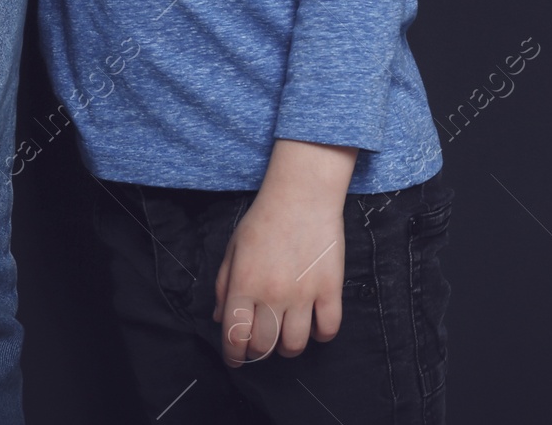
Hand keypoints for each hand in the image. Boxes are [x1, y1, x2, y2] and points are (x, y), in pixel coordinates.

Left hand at [212, 141, 353, 364]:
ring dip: (287, 346)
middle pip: (264, 346)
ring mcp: (303, 294)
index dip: (233, 355)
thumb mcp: (234, 248)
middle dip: (258, 351)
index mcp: (244, 285)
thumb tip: (220, 319)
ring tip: (287, 333)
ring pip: (294, 345)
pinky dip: (320, 335)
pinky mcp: (330, 288)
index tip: (236, 357)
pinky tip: (314, 324)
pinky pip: (328, 329)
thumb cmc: (264, 218)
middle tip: (261, 342)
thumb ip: (223, 286)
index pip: (234, 337)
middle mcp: (272, 295)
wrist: (303, 194)